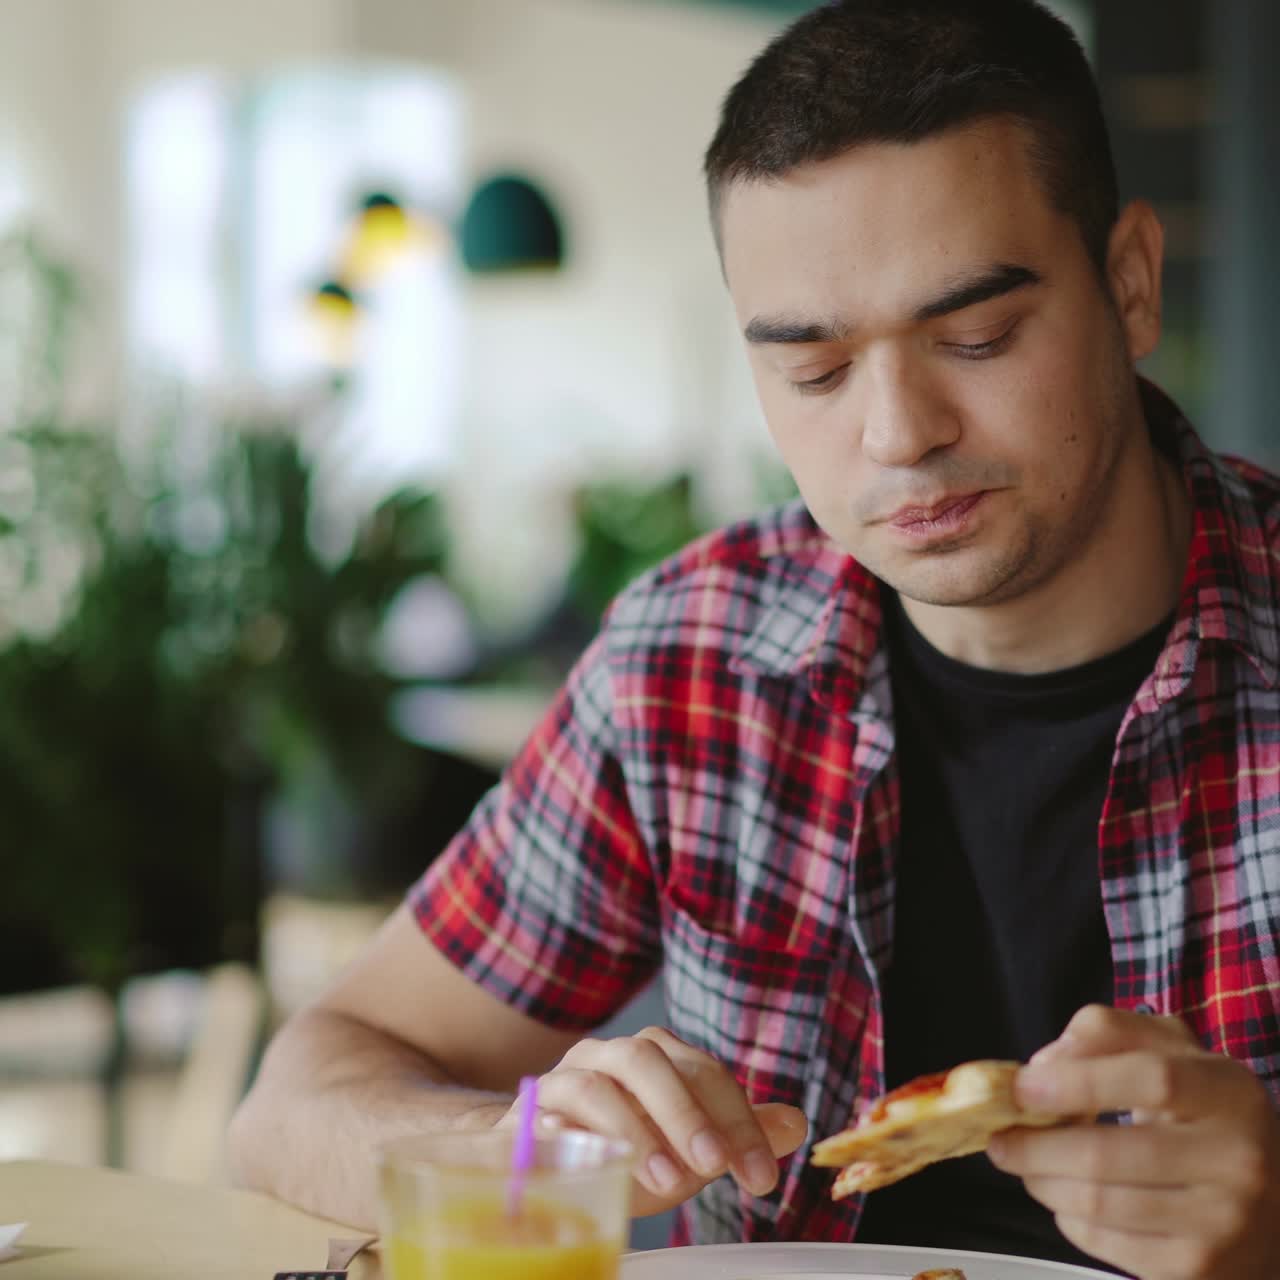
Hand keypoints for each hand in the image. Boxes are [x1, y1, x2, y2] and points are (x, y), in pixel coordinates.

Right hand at [495, 1025, 807, 1216]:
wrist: (545, 1157)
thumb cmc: (627, 1150)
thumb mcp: (688, 1148)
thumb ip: (736, 1134)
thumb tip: (795, 1123)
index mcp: (657, 1056)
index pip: (704, 1071)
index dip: (738, 1121)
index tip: (762, 1178)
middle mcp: (609, 1057)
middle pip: (648, 1059)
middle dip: (686, 1111)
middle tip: (714, 1165)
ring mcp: (563, 1080)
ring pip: (595, 1083)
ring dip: (632, 1129)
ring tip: (663, 1180)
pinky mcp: (526, 1116)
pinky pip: (540, 1117)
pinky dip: (564, 1136)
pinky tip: (590, 1161)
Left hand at [988, 1004, 1279, 1279]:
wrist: (1269, 1199)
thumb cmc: (1199, 1112)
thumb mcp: (1168, 1050)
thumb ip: (1105, 1032)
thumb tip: (1044, 1064)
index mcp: (1229, 1092)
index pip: (1151, 1079)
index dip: (1075, 1081)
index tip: (1021, 1087)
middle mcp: (1238, 1160)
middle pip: (1106, 1154)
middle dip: (1034, 1146)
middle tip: (1002, 1137)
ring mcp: (1221, 1223)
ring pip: (1096, 1202)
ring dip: (1041, 1181)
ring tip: (1028, 1162)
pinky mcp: (1198, 1269)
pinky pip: (1104, 1241)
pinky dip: (1069, 1217)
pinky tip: (1072, 1198)